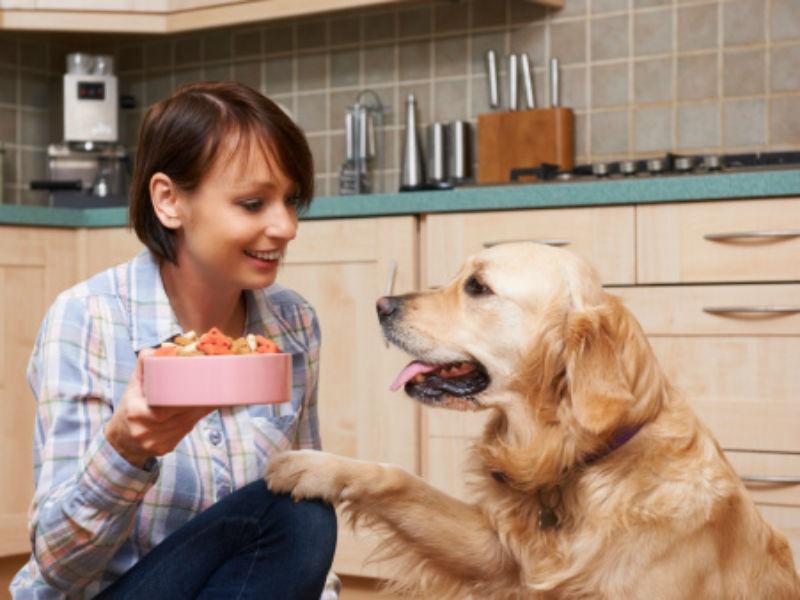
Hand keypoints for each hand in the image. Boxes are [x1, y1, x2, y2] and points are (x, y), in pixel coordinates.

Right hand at [105, 349, 213, 467]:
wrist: (121, 439)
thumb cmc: (130, 406)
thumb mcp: (133, 385)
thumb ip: (145, 365)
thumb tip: (159, 349)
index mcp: (137, 412)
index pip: (169, 404)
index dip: (190, 397)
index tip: (205, 387)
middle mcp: (145, 430)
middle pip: (182, 415)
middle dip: (200, 403)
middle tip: (216, 390)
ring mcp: (155, 443)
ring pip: (186, 424)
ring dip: (200, 412)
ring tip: (212, 399)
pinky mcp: (163, 450)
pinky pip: (184, 433)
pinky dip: (193, 422)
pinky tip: (199, 413)